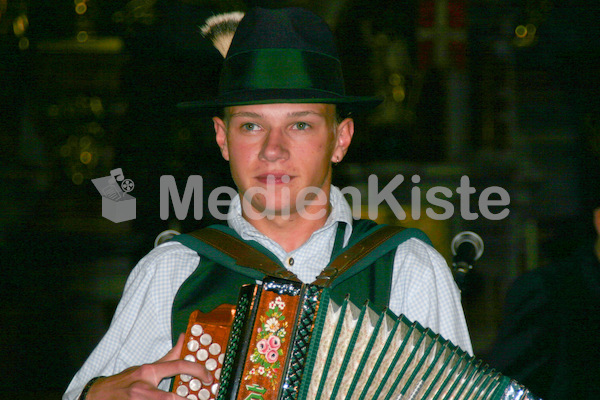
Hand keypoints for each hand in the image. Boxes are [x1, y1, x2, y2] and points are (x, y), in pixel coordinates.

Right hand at [86, 333, 212, 398]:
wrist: (99, 395)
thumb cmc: (126, 381)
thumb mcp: (147, 367)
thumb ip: (168, 356)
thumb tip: (183, 337)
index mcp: (149, 372)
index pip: (178, 366)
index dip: (197, 370)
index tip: (208, 377)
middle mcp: (143, 387)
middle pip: (169, 398)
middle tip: (204, 399)